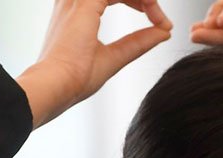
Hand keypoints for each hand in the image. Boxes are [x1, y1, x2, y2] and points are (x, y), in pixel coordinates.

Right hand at [16, 0, 173, 128]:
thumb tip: (164, 31)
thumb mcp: (116, 56)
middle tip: (161, 18)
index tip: (159, 22)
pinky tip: (152, 5)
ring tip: (157, 11)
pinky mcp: (84, 3)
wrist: (59, 85)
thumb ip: (138, 42)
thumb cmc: (77, 77)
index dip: (138, 3)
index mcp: (77, 11)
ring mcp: (77, 0)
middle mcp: (73, 1)